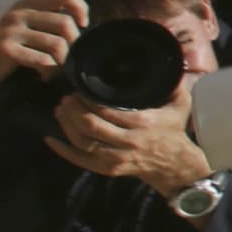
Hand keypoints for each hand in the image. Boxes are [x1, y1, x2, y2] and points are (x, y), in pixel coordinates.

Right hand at [0, 0, 87, 86]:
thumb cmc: (10, 47)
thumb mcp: (28, 22)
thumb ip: (50, 4)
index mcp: (26, 3)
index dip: (80, 8)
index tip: (83, 24)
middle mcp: (18, 12)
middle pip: (65, 23)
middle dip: (73, 43)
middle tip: (67, 56)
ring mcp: (10, 30)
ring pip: (57, 44)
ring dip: (62, 61)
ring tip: (56, 68)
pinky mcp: (5, 49)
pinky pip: (42, 60)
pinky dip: (48, 71)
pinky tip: (44, 75)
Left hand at [46, 79, 210, 202]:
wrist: (174, 164)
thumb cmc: (173, 130)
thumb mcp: (181, 105)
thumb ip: (175, 84)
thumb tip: (170, 62)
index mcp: (143, 123)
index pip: (108, 110)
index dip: (89, 100)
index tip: (80, 89)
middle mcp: (127, 142)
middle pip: (91, 126)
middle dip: (74, 110)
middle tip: (66, 97)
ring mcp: (115, 158)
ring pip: (82, 142)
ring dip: (67, 125)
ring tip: (60, 110)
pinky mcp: (107, 169)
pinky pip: (80, 160)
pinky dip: (63, 150)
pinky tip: (51, 138)